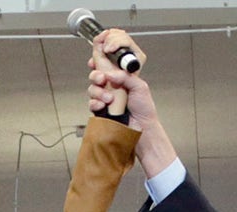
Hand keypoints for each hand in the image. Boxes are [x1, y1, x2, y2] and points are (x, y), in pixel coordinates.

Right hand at [87, 30, 175, 178]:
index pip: (108, 64)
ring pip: (92, 88)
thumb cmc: (144, 109)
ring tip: (109, 98)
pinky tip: (103, 105)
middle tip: (102, 79)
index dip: (102, 59)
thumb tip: (110, 73)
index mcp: (122, 77)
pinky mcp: (101, 109)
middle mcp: (112, 86)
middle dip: (96, 75)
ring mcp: (105, 97)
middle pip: (96, 74)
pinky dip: (95, 103)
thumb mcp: (140, 86)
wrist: (142, 128)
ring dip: (98, 92)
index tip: (100, 58)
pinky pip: (92, 103)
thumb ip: (125, 76)